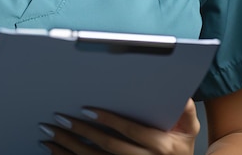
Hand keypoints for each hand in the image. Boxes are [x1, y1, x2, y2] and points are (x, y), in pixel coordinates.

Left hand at [39, 99, 199, 154]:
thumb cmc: (183, 146)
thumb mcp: (191, 129)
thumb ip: (186, 111)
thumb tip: (182, 93)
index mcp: (160, 145)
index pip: (129, 131)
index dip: (107, 120)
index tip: (87, 110)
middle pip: (107, 146)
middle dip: (81, 133)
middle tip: (60, 119)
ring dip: (69, 148)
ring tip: (51, 134)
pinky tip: (54, 151)